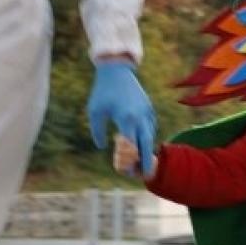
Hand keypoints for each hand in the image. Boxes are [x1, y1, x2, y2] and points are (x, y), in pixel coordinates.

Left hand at [87, 61, 156, 175]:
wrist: (116, 70)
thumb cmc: (102, 91)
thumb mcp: (95, 112)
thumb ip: (98, 131)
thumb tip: (102, 146)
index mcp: (126, 118)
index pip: (131, 145)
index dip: (129, 160)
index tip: (125, 171)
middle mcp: (139, 116)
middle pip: (147, 143)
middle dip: (147, 160)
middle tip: (146, 174)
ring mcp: (146, 111)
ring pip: (150, 135)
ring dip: (147, 148)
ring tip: (141, 161)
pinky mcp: (148, 107)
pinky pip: (150, 126)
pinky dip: (147, 136)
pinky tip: (141, 142)